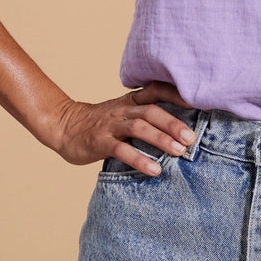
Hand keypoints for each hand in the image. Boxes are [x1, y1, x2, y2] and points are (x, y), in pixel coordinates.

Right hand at [47, 81, 201, 173]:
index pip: (156, 91)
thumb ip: (145, 116)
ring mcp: (110, 126)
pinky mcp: (99, 142)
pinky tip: (154, 169)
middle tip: (191, 137)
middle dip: (173, 123)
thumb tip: (181, 128)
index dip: (176, 94)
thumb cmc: (100, 123)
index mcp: (130, 102)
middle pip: (151, 111)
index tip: (198, 102)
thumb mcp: (122, 113)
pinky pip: (121, 150)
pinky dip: (139, 159)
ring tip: (179, 152)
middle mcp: (122, 110)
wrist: (62, 126)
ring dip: (161, 139)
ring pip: (138, 128)